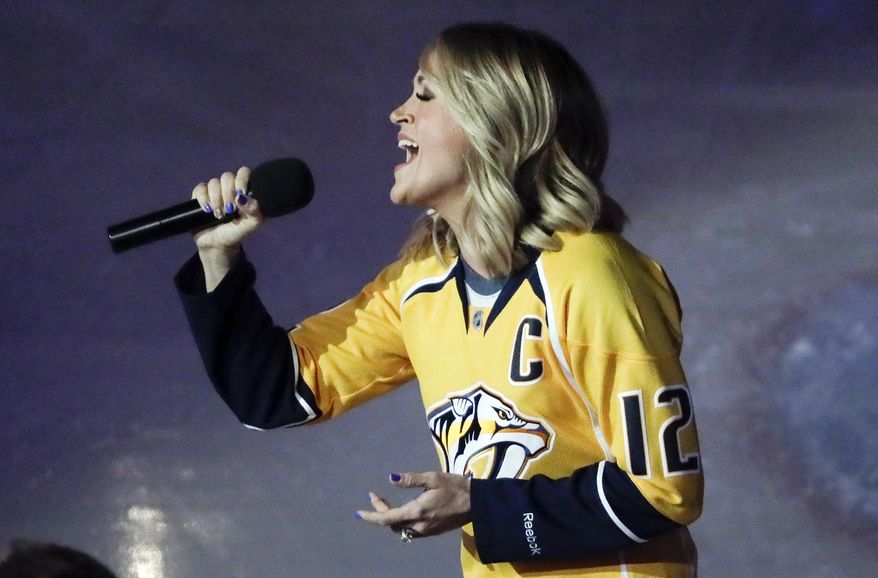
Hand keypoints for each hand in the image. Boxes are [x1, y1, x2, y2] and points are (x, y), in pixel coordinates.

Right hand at [191, 166, 263, 252]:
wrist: (218, 245)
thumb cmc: (237, 233)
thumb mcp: (251, 225)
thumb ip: (254, 211)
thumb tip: (244, 196)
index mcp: (243, 191)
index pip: (243, 172)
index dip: (241, 179)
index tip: (241, 193)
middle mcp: (229, 188)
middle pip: (227, 176)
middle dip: (228, 193)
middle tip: (230, 210)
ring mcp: (214, 192)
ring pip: (213, 182)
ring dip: (216, 199)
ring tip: (219, 215)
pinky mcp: (200, 197)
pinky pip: (200, 189)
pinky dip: (203, 199)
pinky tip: (207, 210)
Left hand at [356, 472, 471, 538]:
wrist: (477, 503)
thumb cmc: (456, 487)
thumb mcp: (433, 478)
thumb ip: (411, 479)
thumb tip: (390, 478)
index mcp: (416, 511)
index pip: (386, 518)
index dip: (371, 515)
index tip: (359, 512)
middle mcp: (418, 525)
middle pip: (391, 524)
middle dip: (380, 511)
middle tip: (375, 495)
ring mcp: (426, 531)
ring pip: (400, 528)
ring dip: (390, 517)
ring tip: (385, 501)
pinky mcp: (432, 531)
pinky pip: (409, 529)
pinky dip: (400, 520)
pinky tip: (402, 509)